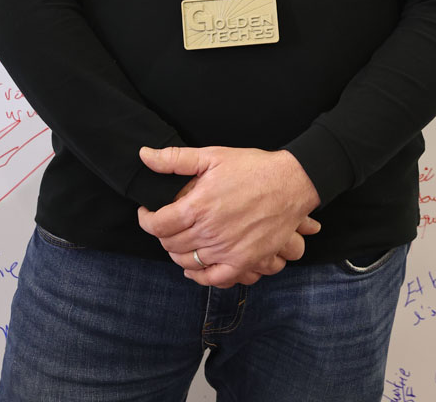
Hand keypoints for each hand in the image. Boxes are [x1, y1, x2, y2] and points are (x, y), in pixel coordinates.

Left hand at [137, 145, 320, 287]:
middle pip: (170, 244)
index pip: (157, 225)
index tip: (147, 212)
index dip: (146, 219)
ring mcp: (227, 250)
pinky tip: (195, 267)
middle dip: (162, 234)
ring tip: (179, 239)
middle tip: (166, 223)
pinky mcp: (244, 261)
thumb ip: (175, 159)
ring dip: (177, 253)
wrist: (290, 183)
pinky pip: (213, 279)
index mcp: (198, 206)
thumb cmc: (252, 168)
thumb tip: (144, 156)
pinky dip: (199, 276)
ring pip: (187, 262)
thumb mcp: (212, 156)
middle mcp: (210, 233)